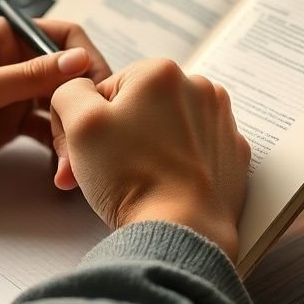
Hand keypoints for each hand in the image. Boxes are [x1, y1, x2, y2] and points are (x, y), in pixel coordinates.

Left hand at [0, 16, 110, 204]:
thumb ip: (32, 76)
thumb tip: (79, 61)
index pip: (60, 36)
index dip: (85, 59)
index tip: (99, 88)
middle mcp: (7, 61)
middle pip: (64, 74)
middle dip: (78, 103)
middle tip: (87, 132)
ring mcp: (7, 95)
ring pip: (56, 106)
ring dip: (68, 130)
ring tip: (71, 160)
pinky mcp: (4, 126)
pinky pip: (43, 131)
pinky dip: (55, 147)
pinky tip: (61, 165)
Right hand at [50, 58, 250, 256]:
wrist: (182, 231)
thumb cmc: (131, 178)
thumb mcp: (80, 124)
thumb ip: (70, 92)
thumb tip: (79, 90)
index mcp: (160, 72)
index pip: (108, 88)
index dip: (91, 121)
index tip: (90, 148)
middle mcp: (199, 88)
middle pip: (139, 106)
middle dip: (119, 134)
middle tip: (107, 168)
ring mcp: (221, 120)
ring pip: (166, 126)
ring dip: (147, 147)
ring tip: (137, 178)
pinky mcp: (233, 152)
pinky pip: (193, 148)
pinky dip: (177, 162)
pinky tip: (164, 183)